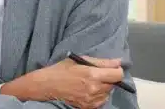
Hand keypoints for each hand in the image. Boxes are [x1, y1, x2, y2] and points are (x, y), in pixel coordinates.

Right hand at [3, 56, 122, 108]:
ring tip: (91, 83)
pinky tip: (88, 90)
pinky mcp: (88, 107)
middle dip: (108, 78)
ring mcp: (91, 100)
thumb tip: (118, 61)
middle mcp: (94, 88)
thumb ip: (101, 62)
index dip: (116, 70)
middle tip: (97, 74)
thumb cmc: (60, 70)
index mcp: (92, 74)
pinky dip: (98, 96)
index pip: (118, 74)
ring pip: (108, 93)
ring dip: (104, 87)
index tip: (111, 68)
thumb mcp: (79, 60)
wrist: (46, 86)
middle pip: (114, 84)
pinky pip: (101, 101)